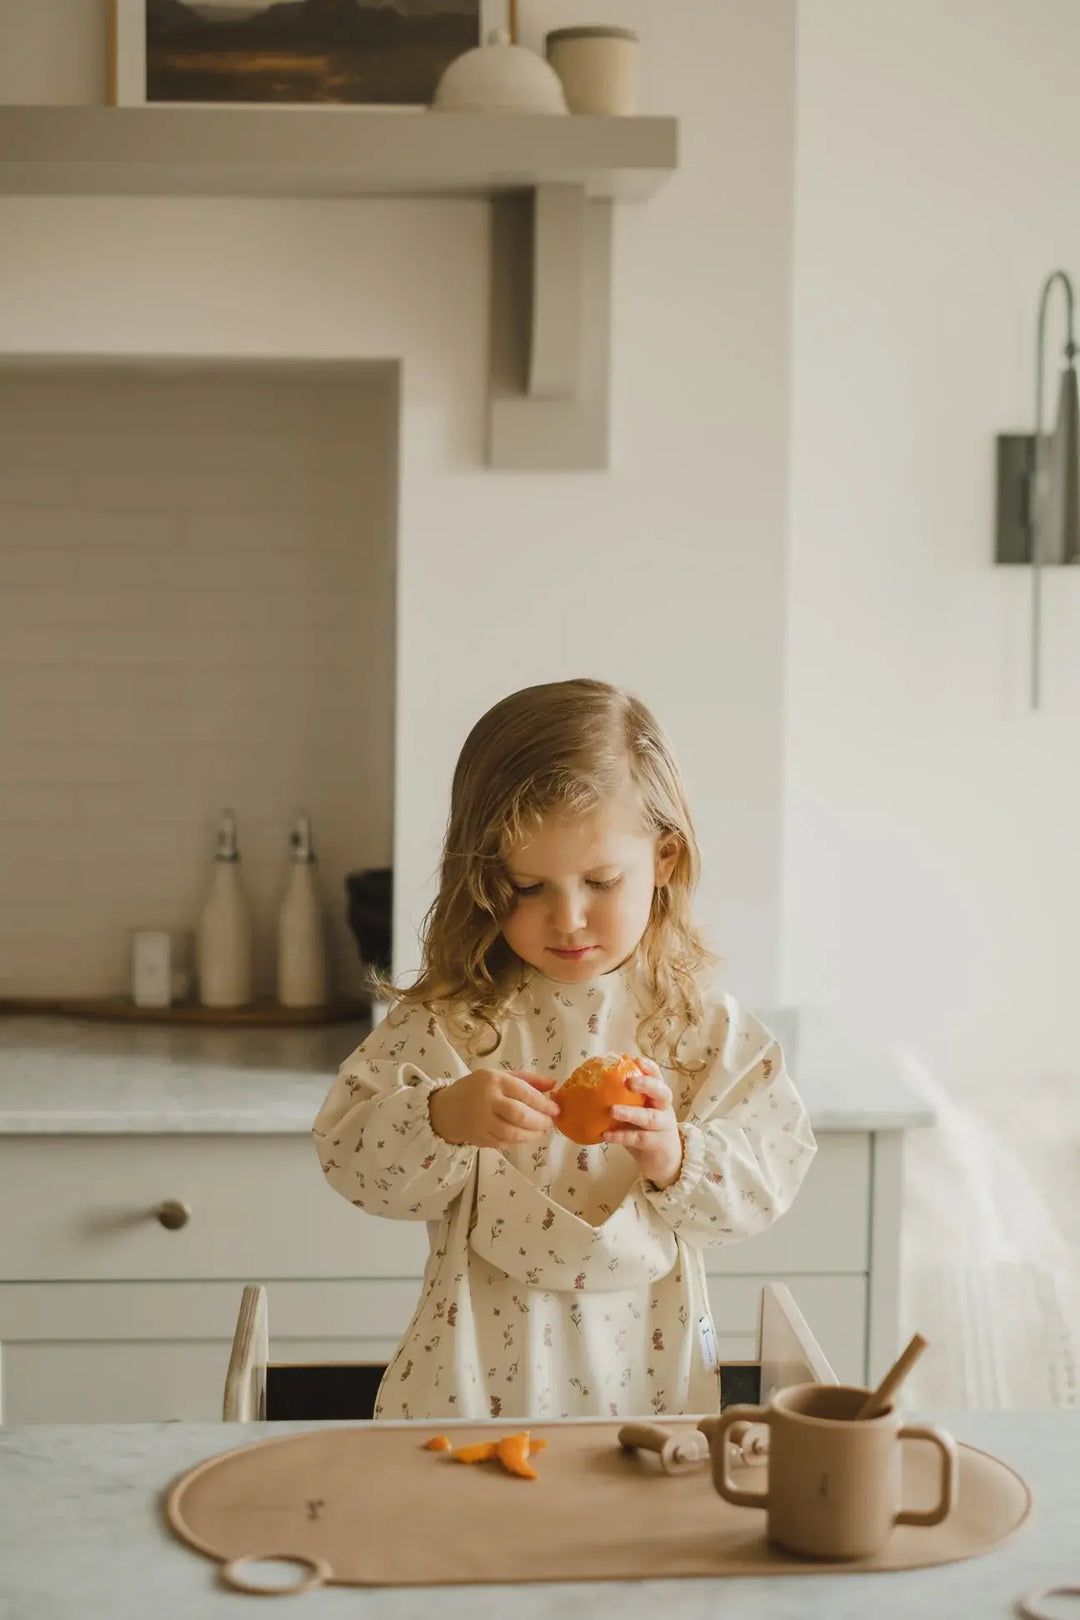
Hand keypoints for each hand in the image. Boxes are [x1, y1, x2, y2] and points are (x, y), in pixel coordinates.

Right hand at [429, 1069, 559, 1151]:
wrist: (446, 1108)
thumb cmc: (478, 1088)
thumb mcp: (500, 1076)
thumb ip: (528, 1080)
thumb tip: (554, 1084)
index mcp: (494, 1081)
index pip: (524, 1093)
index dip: (544, 1104)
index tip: (556, 1110)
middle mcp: (487, 1101)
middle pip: (520, 1115)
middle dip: (540, 1121)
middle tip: (549, 1123)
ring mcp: (482, 1122)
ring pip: (513, 1133)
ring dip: (531, 1135)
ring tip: (540, 1131)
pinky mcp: (479, 1138)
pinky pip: (504, 1144)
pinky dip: (518, 1142)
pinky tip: (524, 1136)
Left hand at [604, 1059, 683, 1189]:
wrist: (664, 1160)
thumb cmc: (645, 1130)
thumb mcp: (638, 1111)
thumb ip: (624, 1100)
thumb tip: (592, 1085)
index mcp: (659, 1097)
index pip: (658, 1078)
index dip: (650, 1068)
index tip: (637, 1060)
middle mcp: (664, 1109)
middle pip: (662, 1093)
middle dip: (647, 1085)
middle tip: (629, 1082)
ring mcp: (663, 1127)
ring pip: (650, 1117)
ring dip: (631, 1113)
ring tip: (613, 1110)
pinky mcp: (657, 1145)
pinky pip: (639, 1139)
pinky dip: (621, 1136)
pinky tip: (606, 1134)